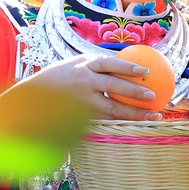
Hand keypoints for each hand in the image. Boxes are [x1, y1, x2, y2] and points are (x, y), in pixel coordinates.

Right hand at [25, 54, 163, 120]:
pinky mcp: (80, 116)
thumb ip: (99, 65)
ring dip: (133, 113)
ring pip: (112, 109)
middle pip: (113, 87)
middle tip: (153, 96)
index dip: (128, 66)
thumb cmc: (63, 75)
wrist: (35, 93)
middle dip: (135, 92)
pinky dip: (121, 123)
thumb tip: (130, 64)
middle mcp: (84, 81)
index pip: (109, 64)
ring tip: (152, 116)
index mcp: (85, 64)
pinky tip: (136, 126)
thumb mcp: (78, 63)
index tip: (146, 70)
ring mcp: (82, 100)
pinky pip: (105, 120)